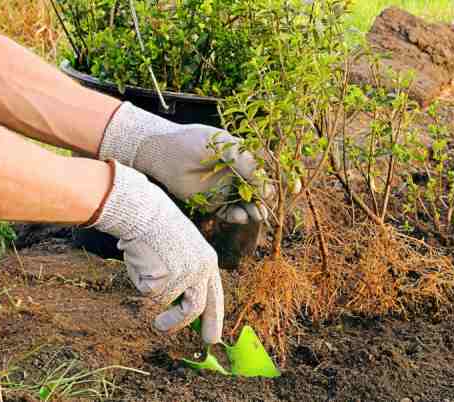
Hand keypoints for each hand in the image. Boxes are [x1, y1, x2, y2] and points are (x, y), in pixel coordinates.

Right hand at [90, 161, 223, 343]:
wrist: (145, 211)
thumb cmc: (158, 229)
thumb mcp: (182, 250)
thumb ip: (185, 275)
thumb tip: (179, 306)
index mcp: (208, 262)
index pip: (215, 297)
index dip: (214, 318)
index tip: (212, 337)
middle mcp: (201, 270)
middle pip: (195, 309)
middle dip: (180, 325)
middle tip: (163, 330)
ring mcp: (183, 275)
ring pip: (168, 302)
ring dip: (160, 306)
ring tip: (151, 297)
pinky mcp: (165, 278)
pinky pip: (148, 292)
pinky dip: (141, 280)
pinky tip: (141, 261)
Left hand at [98, 102, 267, 224]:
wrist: (161, 152)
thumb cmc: (193, 142)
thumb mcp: (224, 147)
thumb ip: (247, 163)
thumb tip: (266, 186)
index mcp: (243, 155)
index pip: (268, 169)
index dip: (280, 180)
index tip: (292, 189)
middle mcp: (237, 173)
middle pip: (260, 190)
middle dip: (267, 200)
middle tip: (269, 208)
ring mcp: (225, 188)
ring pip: (247, 204)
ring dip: (254, 211)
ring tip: (257, 215)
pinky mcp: (212, 202)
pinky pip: (230, 212)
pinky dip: (238, 216)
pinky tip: (240, 216)